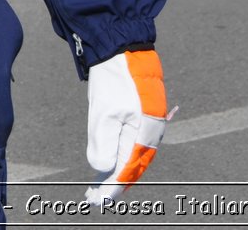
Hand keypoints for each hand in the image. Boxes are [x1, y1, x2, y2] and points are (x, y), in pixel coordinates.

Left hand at [85, 49, 171, 205]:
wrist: (122, 48)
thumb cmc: (113, 78)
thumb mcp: (103, 111)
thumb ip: (103, 142)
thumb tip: (103, 168)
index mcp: (144, 133)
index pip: (129, 169)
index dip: (114, 186)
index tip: (99, 199)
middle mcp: (150, 131)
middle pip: (134, 166)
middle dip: (116, 183)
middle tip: (97, 197)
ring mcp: (148, 123)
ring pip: (135, 156)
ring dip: (120, 172)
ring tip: (104, 186)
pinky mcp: (143, 116)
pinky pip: (135, 144)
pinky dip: (123, 156)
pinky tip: (113, 162)